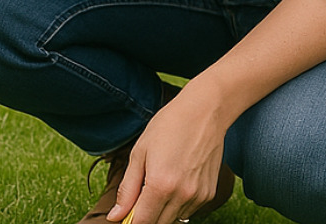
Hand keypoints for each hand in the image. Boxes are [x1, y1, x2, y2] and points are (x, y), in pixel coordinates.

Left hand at [108, 90, 229, 223]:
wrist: (205, 112)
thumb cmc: (169, 126)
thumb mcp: (139, 153)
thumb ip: (128, 189)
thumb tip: (115, 216)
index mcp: (160, 185)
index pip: (142, 223)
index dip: (130, 222)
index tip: (125, 215)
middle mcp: (181, 195)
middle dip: (145, 215)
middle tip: (141, 194)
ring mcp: (198, 196)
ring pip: (173, 219)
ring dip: (162, 210)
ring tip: (161, 181)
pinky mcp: (209, 194)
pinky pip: (188, 210)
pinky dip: (178, 203)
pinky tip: (176, 181)